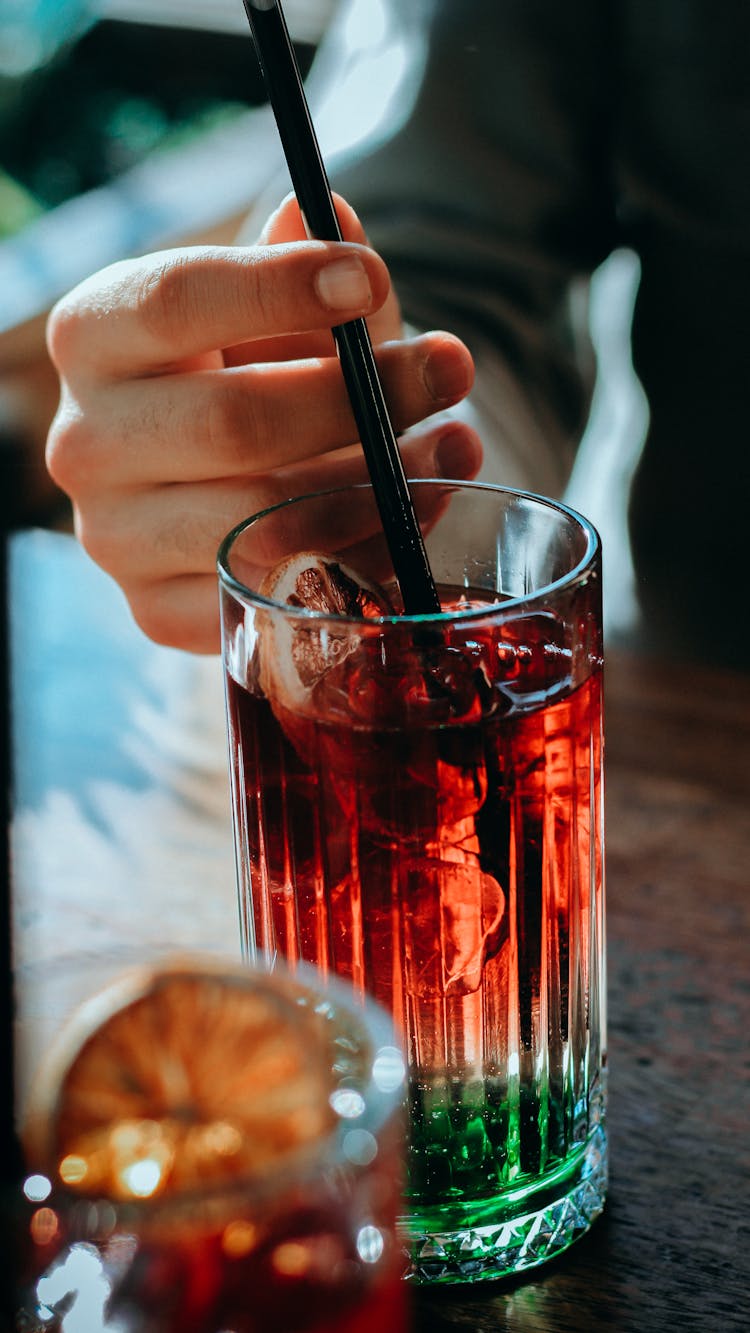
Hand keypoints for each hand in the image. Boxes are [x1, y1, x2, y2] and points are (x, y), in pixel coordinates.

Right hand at [46, 195, 479, 652]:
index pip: (175, 303)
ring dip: (377, 488)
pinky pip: (270, 598)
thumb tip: (334, 215)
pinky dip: (357, 566)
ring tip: (454, 448)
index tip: (372, 280)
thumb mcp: (279, 308)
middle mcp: (83, 442)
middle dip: (361, 399)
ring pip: (261, 522)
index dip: (280, 290)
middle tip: (451, 370)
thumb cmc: (254, 371)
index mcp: (95, 337)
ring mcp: (114, 538)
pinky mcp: (156, 612)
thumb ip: (303, 260)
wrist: (221, 477)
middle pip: (233, 423)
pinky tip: (410, 524)